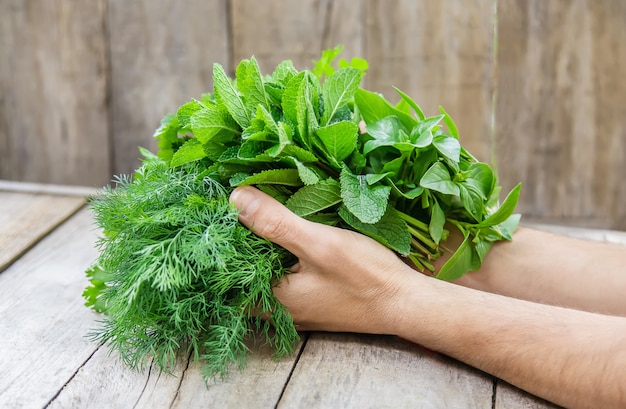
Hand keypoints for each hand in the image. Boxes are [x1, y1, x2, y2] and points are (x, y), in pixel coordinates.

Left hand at [229, 186, 419, 333]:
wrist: (405, 302)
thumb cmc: (364, 276)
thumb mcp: (318, 243)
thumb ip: (275, 224)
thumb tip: (234, 198)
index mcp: (271, 300)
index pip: (224, 272)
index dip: (217, 241)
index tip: (215, 210)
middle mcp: (277, 310)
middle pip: (240, 276)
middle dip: (234, 243)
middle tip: (232, 207)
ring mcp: (295, 308)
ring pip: (261, 277)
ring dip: (256, 249)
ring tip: (254, 214)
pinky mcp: (310, 301)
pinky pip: (281, 279)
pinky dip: (276, 258)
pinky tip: (283, 236)